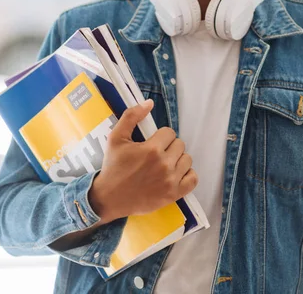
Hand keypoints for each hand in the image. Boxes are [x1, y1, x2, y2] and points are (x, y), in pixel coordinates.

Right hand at [88, 99, 197, 223]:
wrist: (109, 198)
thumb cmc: (113, 167)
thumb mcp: (116, 137)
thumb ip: (131, 116)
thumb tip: (149, 102)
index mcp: (151, 149)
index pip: (169, 132)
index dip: (160, 136)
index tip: (152, 143)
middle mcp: (164, 164)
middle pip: (180, 145)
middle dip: (169, 147)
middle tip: (156, 154)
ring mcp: (170, 181)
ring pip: (187, 160)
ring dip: (177, 160)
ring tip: (164, 164)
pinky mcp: (173, 194)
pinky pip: (193, 179)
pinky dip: (187, 175)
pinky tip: (175, 174)